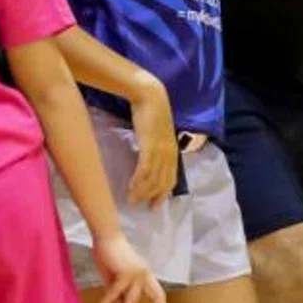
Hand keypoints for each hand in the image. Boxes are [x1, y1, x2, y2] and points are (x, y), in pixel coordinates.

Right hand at [94, 234, 166, 302]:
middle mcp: (145, 274)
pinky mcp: (127, 272)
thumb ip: (118, 294)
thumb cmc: (109, 255)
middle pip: (157, 296)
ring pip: (132, 299)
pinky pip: (116, 291)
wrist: (105, 237)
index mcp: (145, 275)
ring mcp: (138, 273)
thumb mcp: (114, 279)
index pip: (158, 293)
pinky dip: (108, 300)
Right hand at [126, 77, 177, 209]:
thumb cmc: (152, 113)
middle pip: (162, 182)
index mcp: (172, 152)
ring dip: (142, 192)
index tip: (155, 205)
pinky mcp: (150, 146)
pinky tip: (131, 188)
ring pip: (153, 178)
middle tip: (142, 206)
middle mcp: (169, 154)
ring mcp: (161, 151)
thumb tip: (148, 158)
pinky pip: (145, 169)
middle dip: (152, 196)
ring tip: (132, 200)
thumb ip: (155, 146)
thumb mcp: (157, 134)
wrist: (151, 97)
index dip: (163, 193)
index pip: (170, 178)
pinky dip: (138, 181)